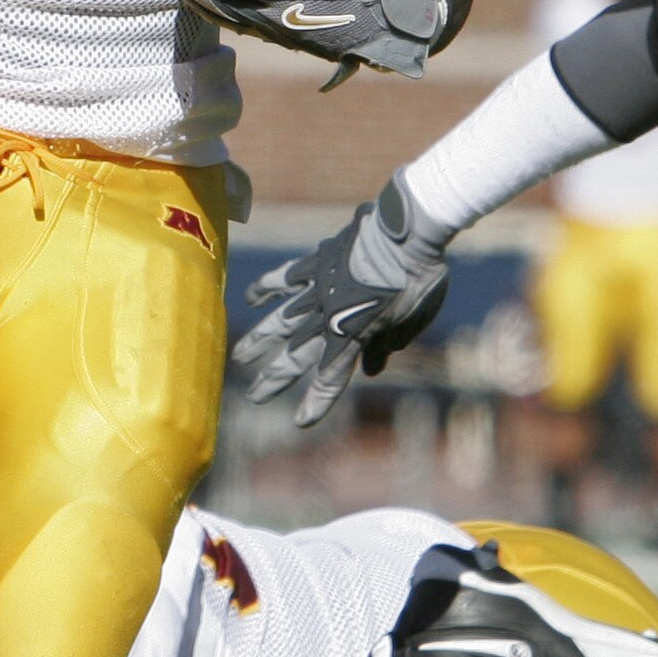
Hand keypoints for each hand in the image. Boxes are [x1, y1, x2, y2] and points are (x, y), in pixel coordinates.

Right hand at [233, 171, 451, 425]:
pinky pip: (285, 277)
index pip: (329, 378)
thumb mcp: (410, 323)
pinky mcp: (316, 263)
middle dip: (274, 378)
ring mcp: (317, 290)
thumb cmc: (417, 281)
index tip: (302, 421)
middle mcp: (328, 318)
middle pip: (295, 356)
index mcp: (352, 336)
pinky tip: (250, 298)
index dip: (316, 402)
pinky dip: (266, 287)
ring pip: (281, 321)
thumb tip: (372, 368)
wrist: (407, 235)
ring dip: (260, 341)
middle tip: (254, 395)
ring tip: (239, 357)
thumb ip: (386, 346)